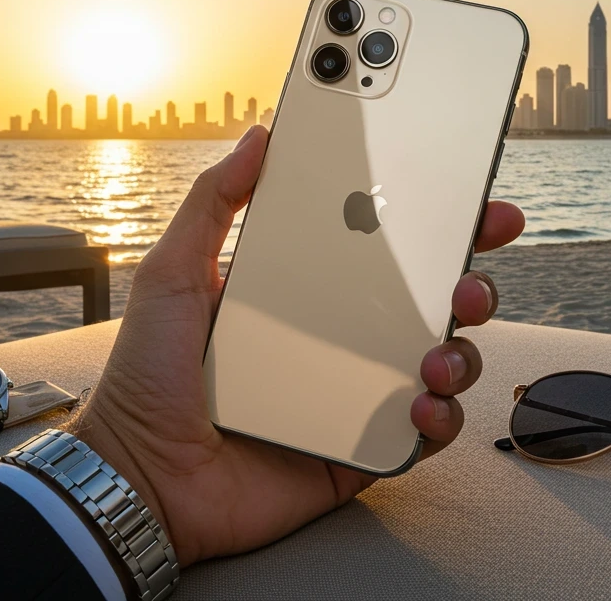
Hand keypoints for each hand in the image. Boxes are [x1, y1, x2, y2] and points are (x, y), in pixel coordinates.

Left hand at [64, 125, 523, 564]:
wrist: (139, 475)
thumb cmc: (149, 376)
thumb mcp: (173, 273)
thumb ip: (213, 202)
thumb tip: (259, 135)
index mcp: (309, 292)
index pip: (385, 249)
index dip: (435, 225)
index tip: (469, 201)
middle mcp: (343, 338)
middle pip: (431, 303)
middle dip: (471, 284)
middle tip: (469, 280)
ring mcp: (357, 395)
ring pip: (442, 364)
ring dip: (460, 354)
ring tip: (438, 356)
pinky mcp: (361, 450)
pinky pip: (423, 433)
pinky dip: (439, 418)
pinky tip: (420, 405)